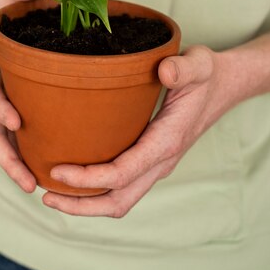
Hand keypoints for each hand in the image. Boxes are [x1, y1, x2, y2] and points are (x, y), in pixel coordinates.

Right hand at [0, 0, 43, 192]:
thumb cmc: (8, 20)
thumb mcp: (10, 1)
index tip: (16, 121)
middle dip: (5, 155)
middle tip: (26, 178)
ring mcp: (0, 108)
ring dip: (13, 167)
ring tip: (34, 188)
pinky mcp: (12, 118)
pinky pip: (14, 142)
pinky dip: (25, 161)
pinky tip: (45, 178)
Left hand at [43, 45, 233, 216]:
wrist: (224, 87)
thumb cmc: (207, 75)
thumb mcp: (199, 64)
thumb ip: (184, 68)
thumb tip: (165, 71)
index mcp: (166, 143)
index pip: (122, 173)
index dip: (88, 179)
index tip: (57, 171)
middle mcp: (160, 161)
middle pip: (118, 201)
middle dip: (81, 205)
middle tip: (45, 196)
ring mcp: (156, 165)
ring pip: (121, 199)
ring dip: (87, 204)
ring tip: (52, 195)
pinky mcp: (151, 161)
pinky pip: (123, 187)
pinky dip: (97, 191)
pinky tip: (75, 179)